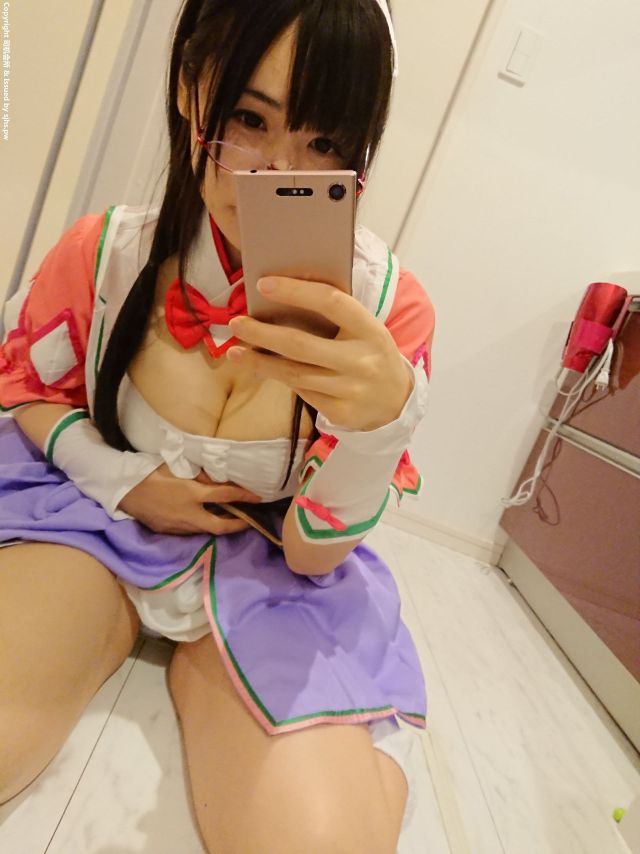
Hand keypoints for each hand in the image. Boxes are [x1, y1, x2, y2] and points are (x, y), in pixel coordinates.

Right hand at [117, 463, 262, 534]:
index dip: (244, 496)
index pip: (225, 496)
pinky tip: (205, 519)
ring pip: (206, 530)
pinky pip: (192, 531)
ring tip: (230, 519)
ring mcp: (180, 527)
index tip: (258, 497)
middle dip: (238, 525)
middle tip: (249, 521)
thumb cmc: (151, 474)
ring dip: (219, 526)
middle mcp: (190, 515)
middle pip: (221, 526)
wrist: (126, 492)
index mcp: (193, 495)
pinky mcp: (170, 532)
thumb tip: (216, 479)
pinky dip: (203, 526)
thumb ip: (198, 474)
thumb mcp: (177, 468)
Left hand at [226, 276, 413, 431]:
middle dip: (262, 334)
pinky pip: (301, 392)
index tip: (265, 284)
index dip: (296, 292)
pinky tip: (262, 368)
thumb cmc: (370, 354)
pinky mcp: (340, 412)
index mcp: (371, 329)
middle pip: (301, 345)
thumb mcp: (365, 329)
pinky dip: (279, 378)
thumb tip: (281, 299)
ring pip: (294, 374)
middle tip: (236, 323)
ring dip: (259, 362)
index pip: (331, 302)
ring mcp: (351, 389)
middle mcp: (362, 360)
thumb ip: (335, 316)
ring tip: (235, 351)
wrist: (396, 401)